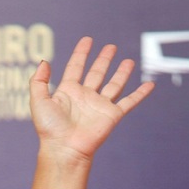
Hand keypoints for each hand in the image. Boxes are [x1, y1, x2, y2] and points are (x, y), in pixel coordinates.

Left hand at [29, 37, 154, 162]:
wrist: (64, 148)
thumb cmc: (49, 128)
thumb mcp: (38, 101)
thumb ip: (38, 81)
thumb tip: (44, 62)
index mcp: (68, 92)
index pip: (75, 67)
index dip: (81, 53)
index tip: (87, 40)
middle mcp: (85, 97)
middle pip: (96, 73)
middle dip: (103, 60)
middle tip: (111, 47)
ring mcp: (99, 106)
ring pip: (114, 84)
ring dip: (121, 73)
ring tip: (128, 60)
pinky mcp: (112, 115)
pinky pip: (129, 102)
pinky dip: (140, 94)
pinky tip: (149, 85)